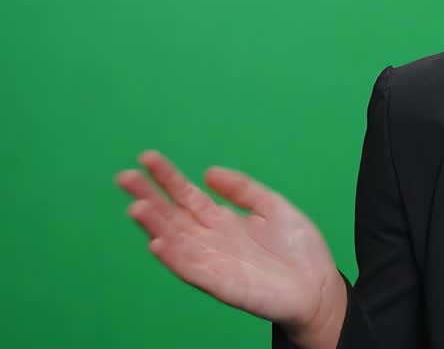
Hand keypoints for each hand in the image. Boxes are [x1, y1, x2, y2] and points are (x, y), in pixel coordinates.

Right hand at [115, 150, 345, 344]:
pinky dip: (173, 258)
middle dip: (149, 196)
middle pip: (172, 216)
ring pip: (175, 241)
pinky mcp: (221, 284)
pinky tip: (157, 243)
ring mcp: (213, 262)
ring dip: (154, 225)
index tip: (148, 157)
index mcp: (222, 220)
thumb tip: (208, 172)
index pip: (187, 196)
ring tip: (136, 206)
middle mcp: (210, 240)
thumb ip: (242, 188)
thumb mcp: (272, 206)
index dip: (167, 177)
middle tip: (124, 176)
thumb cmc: (297, 248)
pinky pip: (191, 270)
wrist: (319, 285)